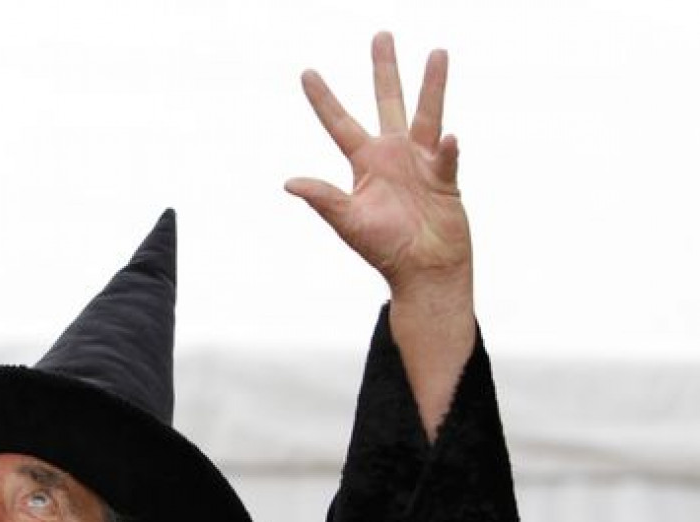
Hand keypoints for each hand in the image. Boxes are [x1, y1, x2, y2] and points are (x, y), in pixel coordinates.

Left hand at [286, 32, 471, 295]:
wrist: (423, 271)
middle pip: (388, 102)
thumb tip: (289, 182)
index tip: (306, 72)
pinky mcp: (446, 177)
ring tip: (437, 52)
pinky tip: (448, 141)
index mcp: (365, 163)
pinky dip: (447, 151)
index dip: (323, 99)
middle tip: (380, 35)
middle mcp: (394, 155)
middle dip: (384, 70)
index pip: (339, 124)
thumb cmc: (384, 249)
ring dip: (432, 85)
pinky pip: (447, 158)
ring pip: (428, 114)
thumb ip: (324, 200)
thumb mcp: (349, 222)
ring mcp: (423, 162)